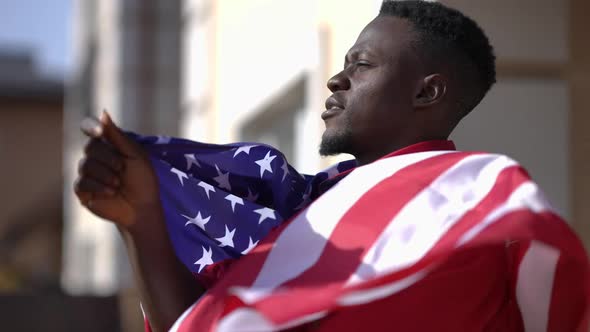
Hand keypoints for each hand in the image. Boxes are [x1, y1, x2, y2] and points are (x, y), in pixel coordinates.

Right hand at [74, 111, 159, 228]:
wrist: (142, 207)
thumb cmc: (143, 180)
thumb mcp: (135, 155)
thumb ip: (118, 136)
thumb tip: (103, 113)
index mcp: (108, 145)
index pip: (91, 129)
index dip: (92, 127)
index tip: (100, 132)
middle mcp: (95, 157)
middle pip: (90, 147)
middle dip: (108, 158)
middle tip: (122, 169)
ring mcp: (87, 173)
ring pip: (85, 164)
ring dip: (105, 174)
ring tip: (118, 184)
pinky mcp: (83, 190)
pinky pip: (81, 182)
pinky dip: (98, 186)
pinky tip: (111, 192)